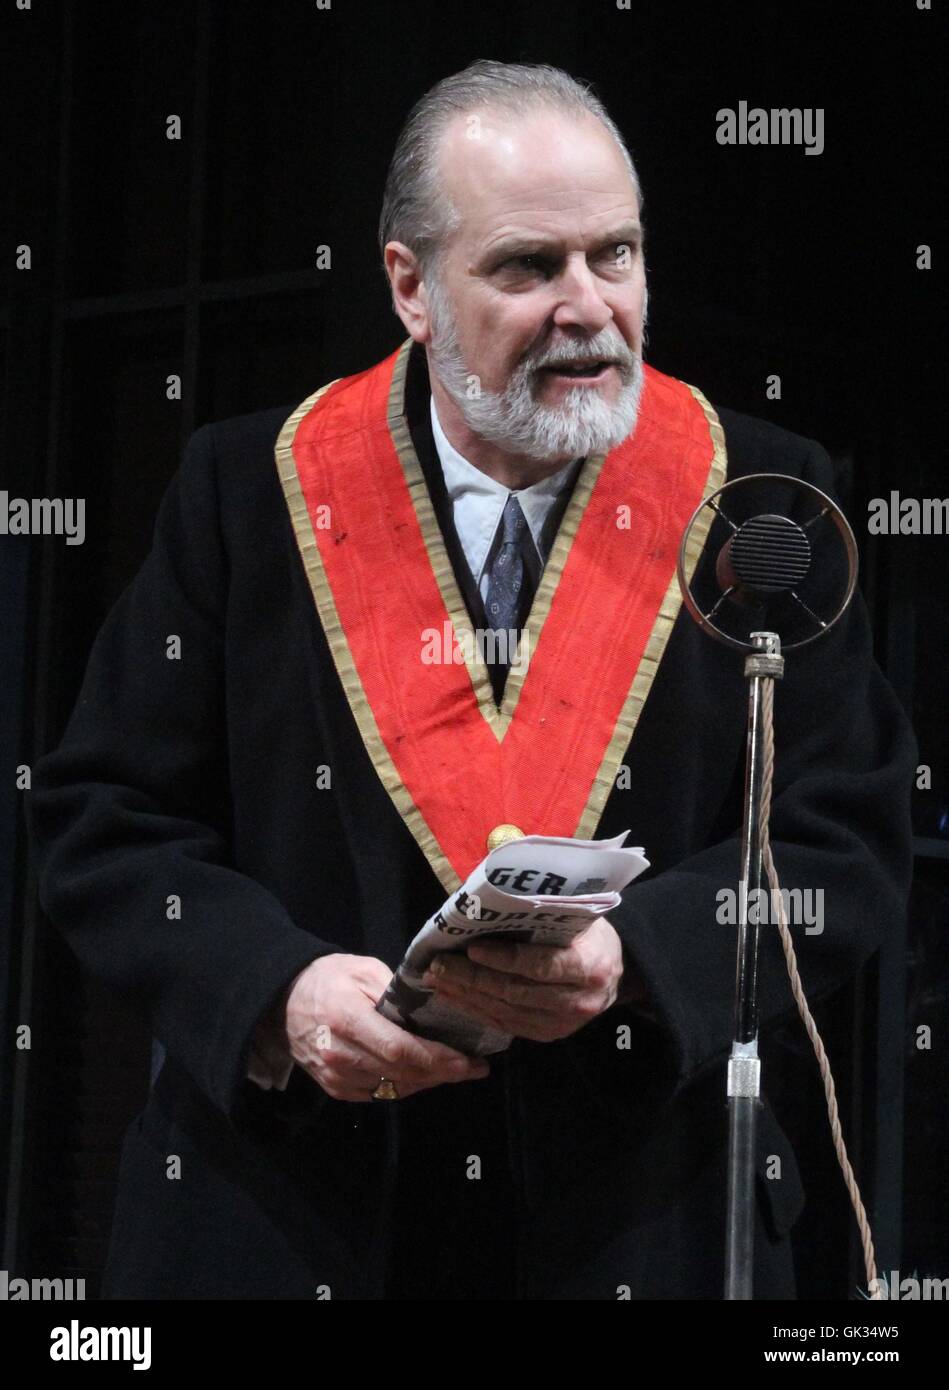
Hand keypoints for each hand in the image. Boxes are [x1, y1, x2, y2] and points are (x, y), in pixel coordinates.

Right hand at [285, 954, 489, 1101]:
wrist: (283, 1001)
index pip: (399, 1049)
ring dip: (428, 1082)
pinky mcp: (335, 1089)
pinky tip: (425, 1075)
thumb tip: (432, 1009)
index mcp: (347, 1019)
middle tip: (475, 1068)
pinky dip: (405, 1086)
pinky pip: (379, 1094)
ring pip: (393, 1089)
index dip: (437, 1059)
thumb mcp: (363, 970)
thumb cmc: (328, 978)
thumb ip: (397, 991)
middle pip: (401, 1073)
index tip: (467, 1060)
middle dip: (443, 1073)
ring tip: (456, 1071)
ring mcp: (336, 1077)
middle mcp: (340, 1055)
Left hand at [421, 918, 628, 1042]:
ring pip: (506, 1011)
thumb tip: (490, 900)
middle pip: (517, 992)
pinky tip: (453, 995)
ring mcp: (563, 1023)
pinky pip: (505, 1024)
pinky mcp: (548, 1034)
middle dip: (473, 978)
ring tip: (436, 978)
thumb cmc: (588, 935)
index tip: (472, 948)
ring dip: (467, 995)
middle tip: (438, 964)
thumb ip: (542, 914)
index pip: (542, 966)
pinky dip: (476, 1009)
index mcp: (589, 966)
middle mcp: (578, 1000)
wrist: (615, 973)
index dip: (505, 959)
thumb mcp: (576, 916)